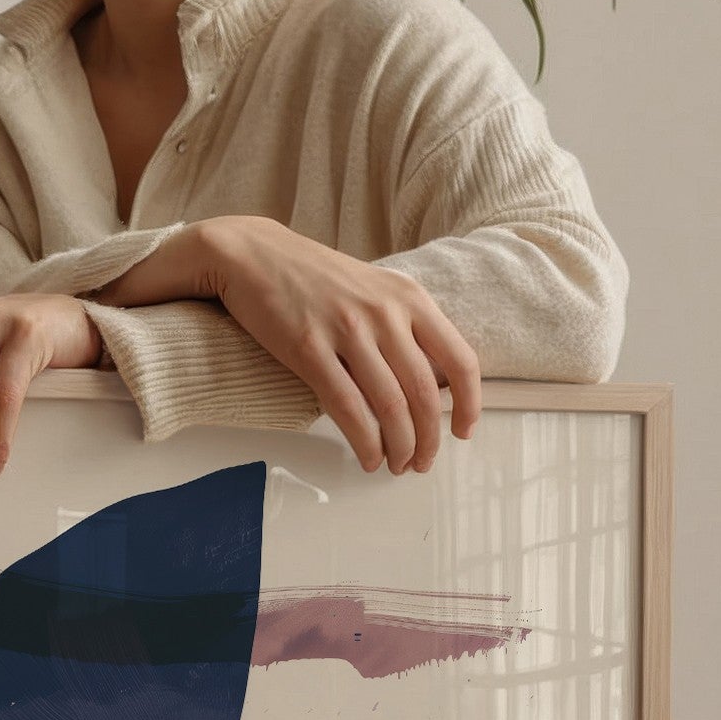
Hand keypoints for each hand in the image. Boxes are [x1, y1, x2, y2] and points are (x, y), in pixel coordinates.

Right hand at [98, 217, 480, 474]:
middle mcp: (384, 312)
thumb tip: (429, 383)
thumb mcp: (373, 290)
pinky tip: (367, 458)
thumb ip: (404, 327)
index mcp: (408, 298)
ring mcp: (347, 329)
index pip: (459, 359)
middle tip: (421, 463)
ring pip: (390, 406)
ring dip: (399, 448)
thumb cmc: (314, 279)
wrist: (251, 254)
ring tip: (395, 466)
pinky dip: (364, 442)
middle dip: (428, 440)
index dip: (469, 404)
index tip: (463, 432)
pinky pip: (348, 408)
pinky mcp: (309, 348)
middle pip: (425, 394)